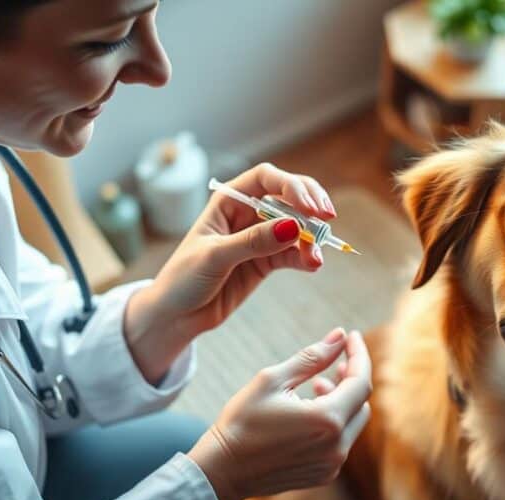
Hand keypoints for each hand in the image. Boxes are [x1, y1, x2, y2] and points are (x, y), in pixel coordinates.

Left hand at [125, 163, 336, 382]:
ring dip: (311, 238)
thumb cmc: (183, 279)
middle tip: (328, 219)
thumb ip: (253, 241)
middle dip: (310, 205)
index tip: (310, 206)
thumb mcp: (215, 257)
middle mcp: (246, 214)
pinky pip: (293, 254)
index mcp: (228, 201)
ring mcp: (259, 238)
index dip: (291, 186)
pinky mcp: (266, 262)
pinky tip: (312, 265)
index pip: (266, 179)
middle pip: (288, 197)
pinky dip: (305, 257)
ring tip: (316, 257)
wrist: (175, 316)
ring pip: (296, 228)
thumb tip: (293, 226)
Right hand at [187, 328, 371, 499]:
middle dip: (351, 378)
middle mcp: (337, 446)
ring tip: (317, 385)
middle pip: (362, 402)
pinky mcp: (324, 475)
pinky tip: (310, 412)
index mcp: (327, 420)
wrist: (223, 470)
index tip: (351, 336)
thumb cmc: (242, 421)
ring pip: (353, 422)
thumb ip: (311, 357)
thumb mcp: (272, 380)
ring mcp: (332, 465)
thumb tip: (340, 335)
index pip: (361, 381)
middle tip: (335, 362)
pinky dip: (334, 422)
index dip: (359, 355)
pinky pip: (341, 442)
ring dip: (342, 399)